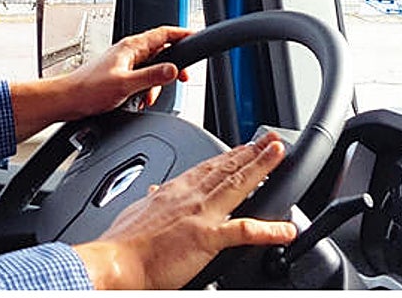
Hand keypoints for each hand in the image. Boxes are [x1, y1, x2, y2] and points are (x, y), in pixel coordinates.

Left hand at [10, 25, 189, 141]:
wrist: (68, 100)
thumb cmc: (88, 90)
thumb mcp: (126, 84)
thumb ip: (152, 77)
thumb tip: (174, 70)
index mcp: (131, 47)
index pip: (163, 33)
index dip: (182, 34)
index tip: (197, 37)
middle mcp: (128, 51)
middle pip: (162, 51)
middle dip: (173, 66)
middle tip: (183, 78)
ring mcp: (124, 62)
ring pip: (153, 67)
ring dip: (156, 84)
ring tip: (148, 98)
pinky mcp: (120, 74)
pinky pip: (143, 78)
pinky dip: (146, 89)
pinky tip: (139, 100)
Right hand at [72, 132, 296, 289]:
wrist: (115, 262)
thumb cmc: (122, 244)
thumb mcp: (135, 213)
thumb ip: (150, 202)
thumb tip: (154, 192)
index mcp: (173, 192)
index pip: (206, 168)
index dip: (228, 156)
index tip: (242, 147)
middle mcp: (189, 197)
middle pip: (226, 168)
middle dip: (251, 151)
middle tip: (270, 138)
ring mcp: (200, 215)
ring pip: (237, 184)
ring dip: (261, 167)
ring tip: (278, 153)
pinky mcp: (206, 237)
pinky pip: (244, 231)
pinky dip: (268, 230)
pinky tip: (286, 230)